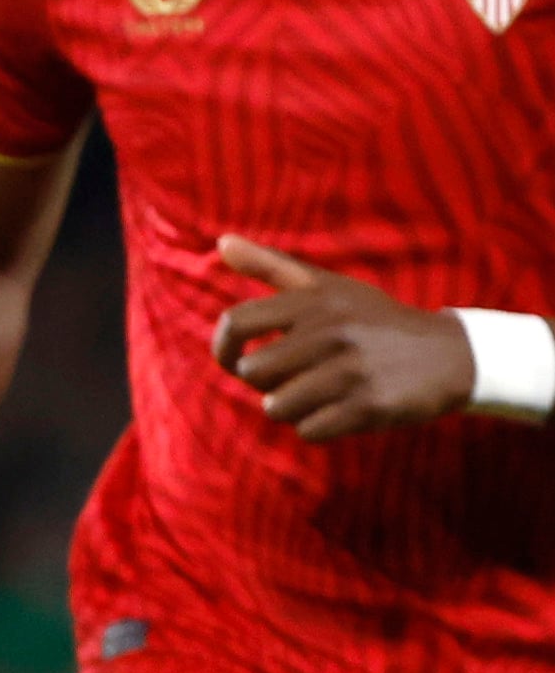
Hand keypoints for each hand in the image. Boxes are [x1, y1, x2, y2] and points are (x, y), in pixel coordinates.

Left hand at [211, 237, 477, 441]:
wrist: (451, 355)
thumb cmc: (374, 321)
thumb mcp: (328, 286)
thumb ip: (272, 266)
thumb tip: (221, 242)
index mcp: (316, 300)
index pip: (237, 322)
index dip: (223, 346)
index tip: (235, 357)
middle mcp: (331, 331)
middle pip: (253, 373)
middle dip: (267, 382)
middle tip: (299, 375)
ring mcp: (351, 369)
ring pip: (276, 406)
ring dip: (293, 407)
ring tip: (323, 392)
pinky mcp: (368, 405)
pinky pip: (308, 430)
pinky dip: (318, 426)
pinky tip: (342, 409)